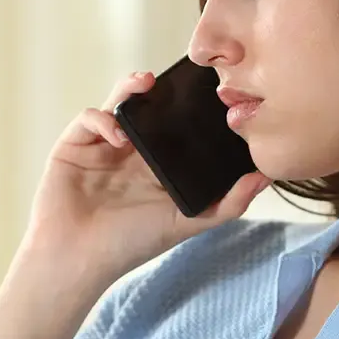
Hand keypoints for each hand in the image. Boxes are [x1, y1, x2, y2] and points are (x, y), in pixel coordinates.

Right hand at [20, 70, 271, 285]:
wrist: (79, 260)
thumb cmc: (129, 244)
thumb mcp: (186, 223)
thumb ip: (226, 204)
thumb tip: (265, 177)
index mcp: (156, 162)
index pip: (175, 123)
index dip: (189, 105)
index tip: (210, 91)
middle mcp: (130, 149)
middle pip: (148, 106)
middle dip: (161, 88)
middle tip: (177, 78)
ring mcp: (101, 145)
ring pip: (118, 102)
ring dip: (130, 88)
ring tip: (146, 84)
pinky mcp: (74, 145)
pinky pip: (89, 118)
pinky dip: (103, 119)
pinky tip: (118, 137)